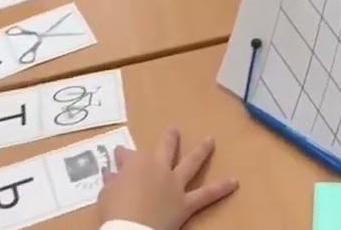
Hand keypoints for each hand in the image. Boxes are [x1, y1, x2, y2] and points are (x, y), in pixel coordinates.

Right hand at [96, 128, 238, 229]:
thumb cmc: (114, 210)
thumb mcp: (106, 193)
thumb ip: (112, 180)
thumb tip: (110, 172)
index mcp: (137, 164)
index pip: (129, 155)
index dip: (124, 155)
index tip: (120, 154)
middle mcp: (159, 169)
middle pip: (165, 149)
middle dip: (170, 138)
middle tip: (174, 130)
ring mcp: (174, 184)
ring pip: (190, 163)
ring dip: (201, 151)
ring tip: (210, 141)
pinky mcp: (185, 202)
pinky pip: (206, 195)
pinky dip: (221, 188)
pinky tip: (234, 182)